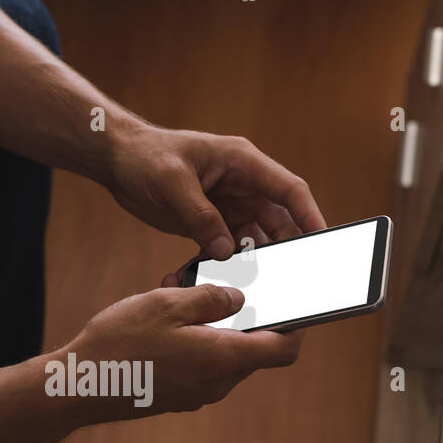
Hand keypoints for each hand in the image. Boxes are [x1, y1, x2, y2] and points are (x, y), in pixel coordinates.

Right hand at [56, 283, 302, 425]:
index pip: (283, 349)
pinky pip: (201, 367)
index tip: (297, 305)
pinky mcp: (177, 398)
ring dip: (214, 328)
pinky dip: (196, 343)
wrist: (79, 387)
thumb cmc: (120, 344)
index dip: (298, 327)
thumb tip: (239, 298)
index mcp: (223, 358)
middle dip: (245, 317)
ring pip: (224, 356)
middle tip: (222, 286)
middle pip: (253, 350)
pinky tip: (165, 323)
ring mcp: (196, 395)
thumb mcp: (167, 303)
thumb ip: (211, 297)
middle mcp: (217, 383)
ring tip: (180, 298)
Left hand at [102, 124, 325, 259]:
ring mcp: (228, 205)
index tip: (324, 241)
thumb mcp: (172, 182)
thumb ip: (200, 215)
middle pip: (278, 220)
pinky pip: (230, 248)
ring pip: (255, 238)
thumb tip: (224, 250)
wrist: (118, 161)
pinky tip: (221, 279)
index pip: (289, 190)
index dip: (310, 215)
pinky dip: (228, 264)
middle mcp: (242, 184)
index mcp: (243, 162)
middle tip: (292, 278)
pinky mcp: (211, 222)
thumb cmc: (146, 157)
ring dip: (255, 261)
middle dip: (287, 248)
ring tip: (255, 285)